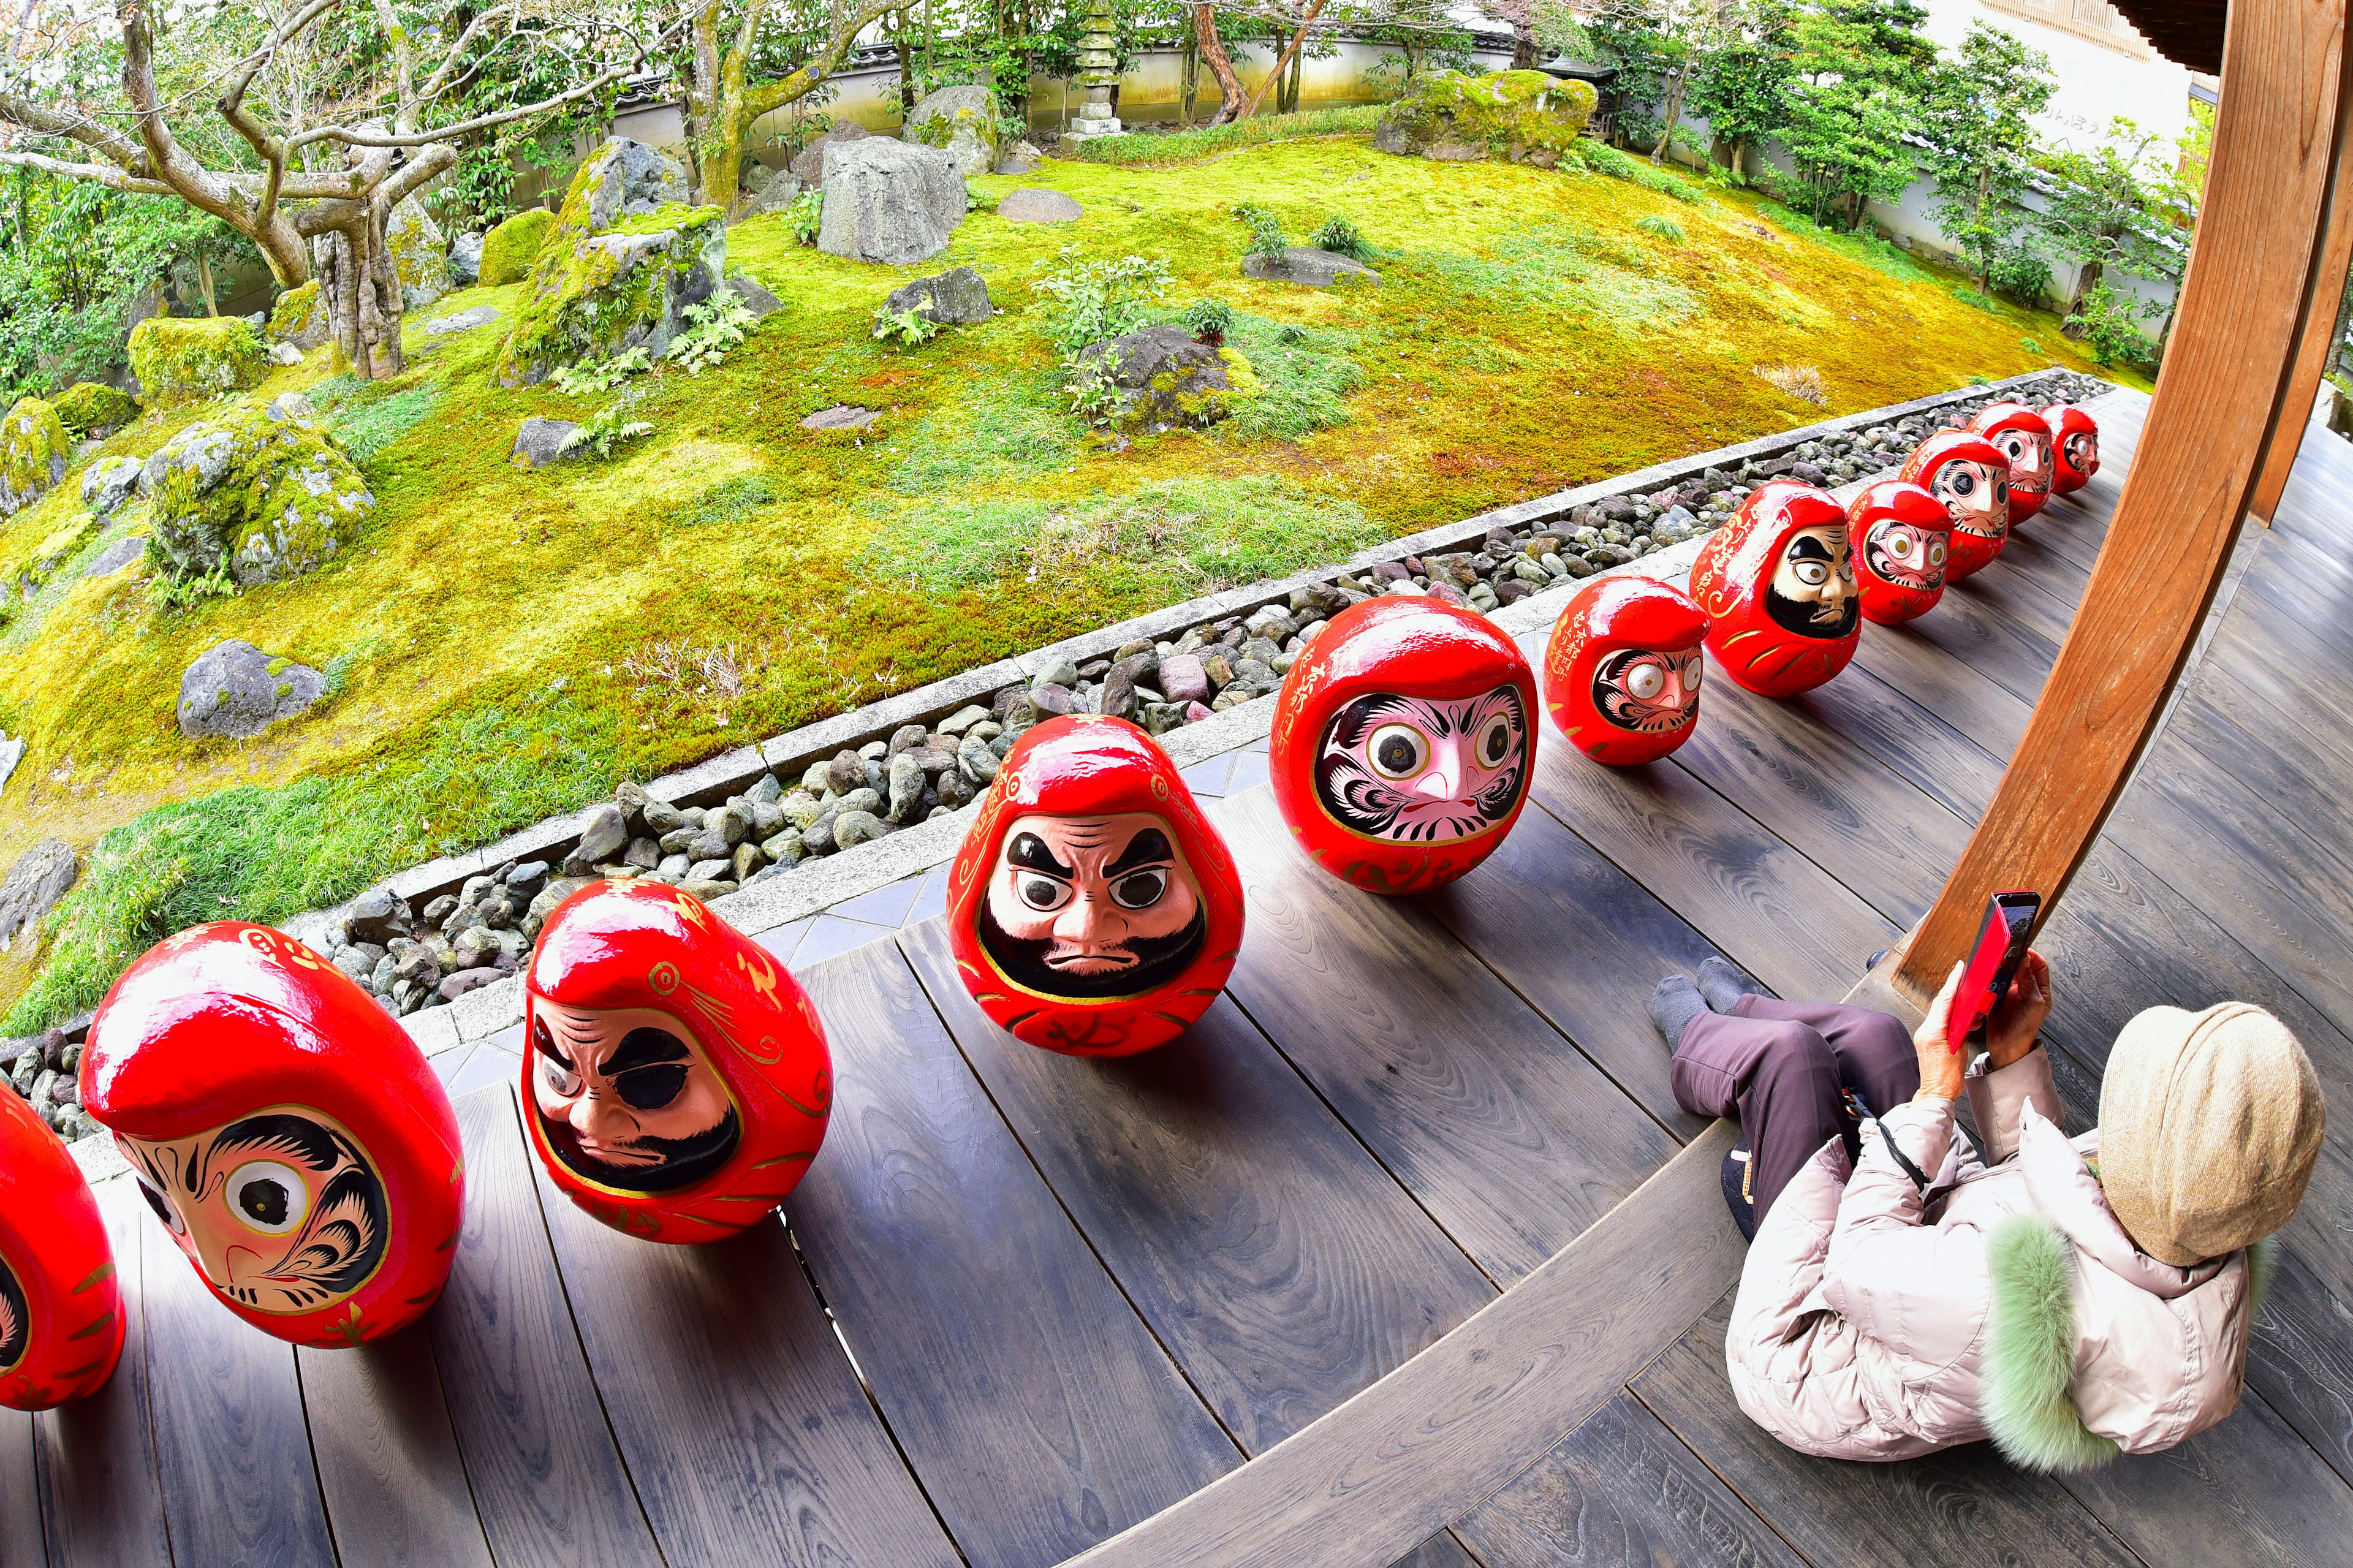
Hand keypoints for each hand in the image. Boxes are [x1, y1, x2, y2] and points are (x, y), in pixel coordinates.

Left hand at [1913, 962, 1966, 1101]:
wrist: (1937, 1092)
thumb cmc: (1948, 1077)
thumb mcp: (1960, 1049)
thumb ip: (1961, 1029)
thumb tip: (1964, 1015)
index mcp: (1934, 1031)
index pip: (1944, 1000)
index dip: (1953, 982)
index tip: (1959, 969)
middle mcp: (1926, 1030)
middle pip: (1941, 1002)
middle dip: (1954, 989)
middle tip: (1966, 978)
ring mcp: (1925, 1034)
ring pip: (1941, 1011)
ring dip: (1955, 1004)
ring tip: (1971, 1002)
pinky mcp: (1928, 1039)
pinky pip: (1940, 1021)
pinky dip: (1952, 1016)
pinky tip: (1965, 1019)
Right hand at [1985, 950, 2050, 1069]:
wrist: (2007, 1048)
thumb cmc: (2024, 1031)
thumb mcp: (2033, 1004)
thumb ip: (2029, 982)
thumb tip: (2026, 961)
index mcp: (2040, 991)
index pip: (2039, 967)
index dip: (2032, 956)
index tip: (2022, 950)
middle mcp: (2025, 990)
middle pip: (2021, 968)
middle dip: (2014, 960)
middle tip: (2005, 954)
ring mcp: (2010, 994)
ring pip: (2006, 974)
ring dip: (2001, 969)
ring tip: (1997, 965)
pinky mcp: (1996, 998)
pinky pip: (1993, 983)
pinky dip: (1991, 979)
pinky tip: (1989, 977)